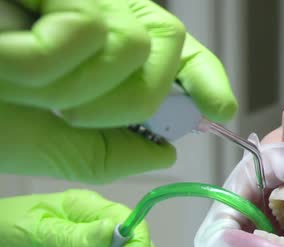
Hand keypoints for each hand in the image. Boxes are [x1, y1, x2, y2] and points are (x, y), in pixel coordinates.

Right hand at [0, 0, 236, 181]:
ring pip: (133, 43)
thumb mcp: (53, 144)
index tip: (219, 106)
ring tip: (31, 85)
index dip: (204, 75)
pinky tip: (10, 56)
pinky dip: (51, 65)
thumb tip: (168, 153)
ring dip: (82, 89)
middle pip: (168, 45)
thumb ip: (110, 151)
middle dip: (134, 98)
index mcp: (103, 46)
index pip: (174, 49)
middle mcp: (97, 10)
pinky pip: (90, 30)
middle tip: (75, 112)